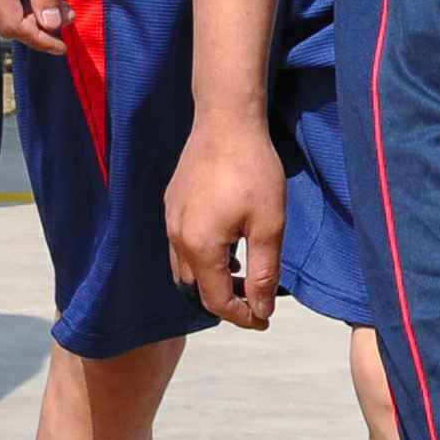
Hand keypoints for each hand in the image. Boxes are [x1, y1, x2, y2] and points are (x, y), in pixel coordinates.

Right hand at [165, 112, 288, 328]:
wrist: (225, 121)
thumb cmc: (253, 170)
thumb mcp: (269, 226)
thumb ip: (263, 273)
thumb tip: (261, 308)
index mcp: (200, 247)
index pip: (216, 301)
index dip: (242, 317)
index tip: (265, 319)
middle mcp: (176, 238)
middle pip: (195, 289)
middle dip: (224, 302)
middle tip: (255, 301)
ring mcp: (170, 219)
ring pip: (184, 269)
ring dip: (210, 281)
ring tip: (241, 277)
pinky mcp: (171, 203)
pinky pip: (180, 245)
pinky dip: (201, 258)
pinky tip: (226, 247)